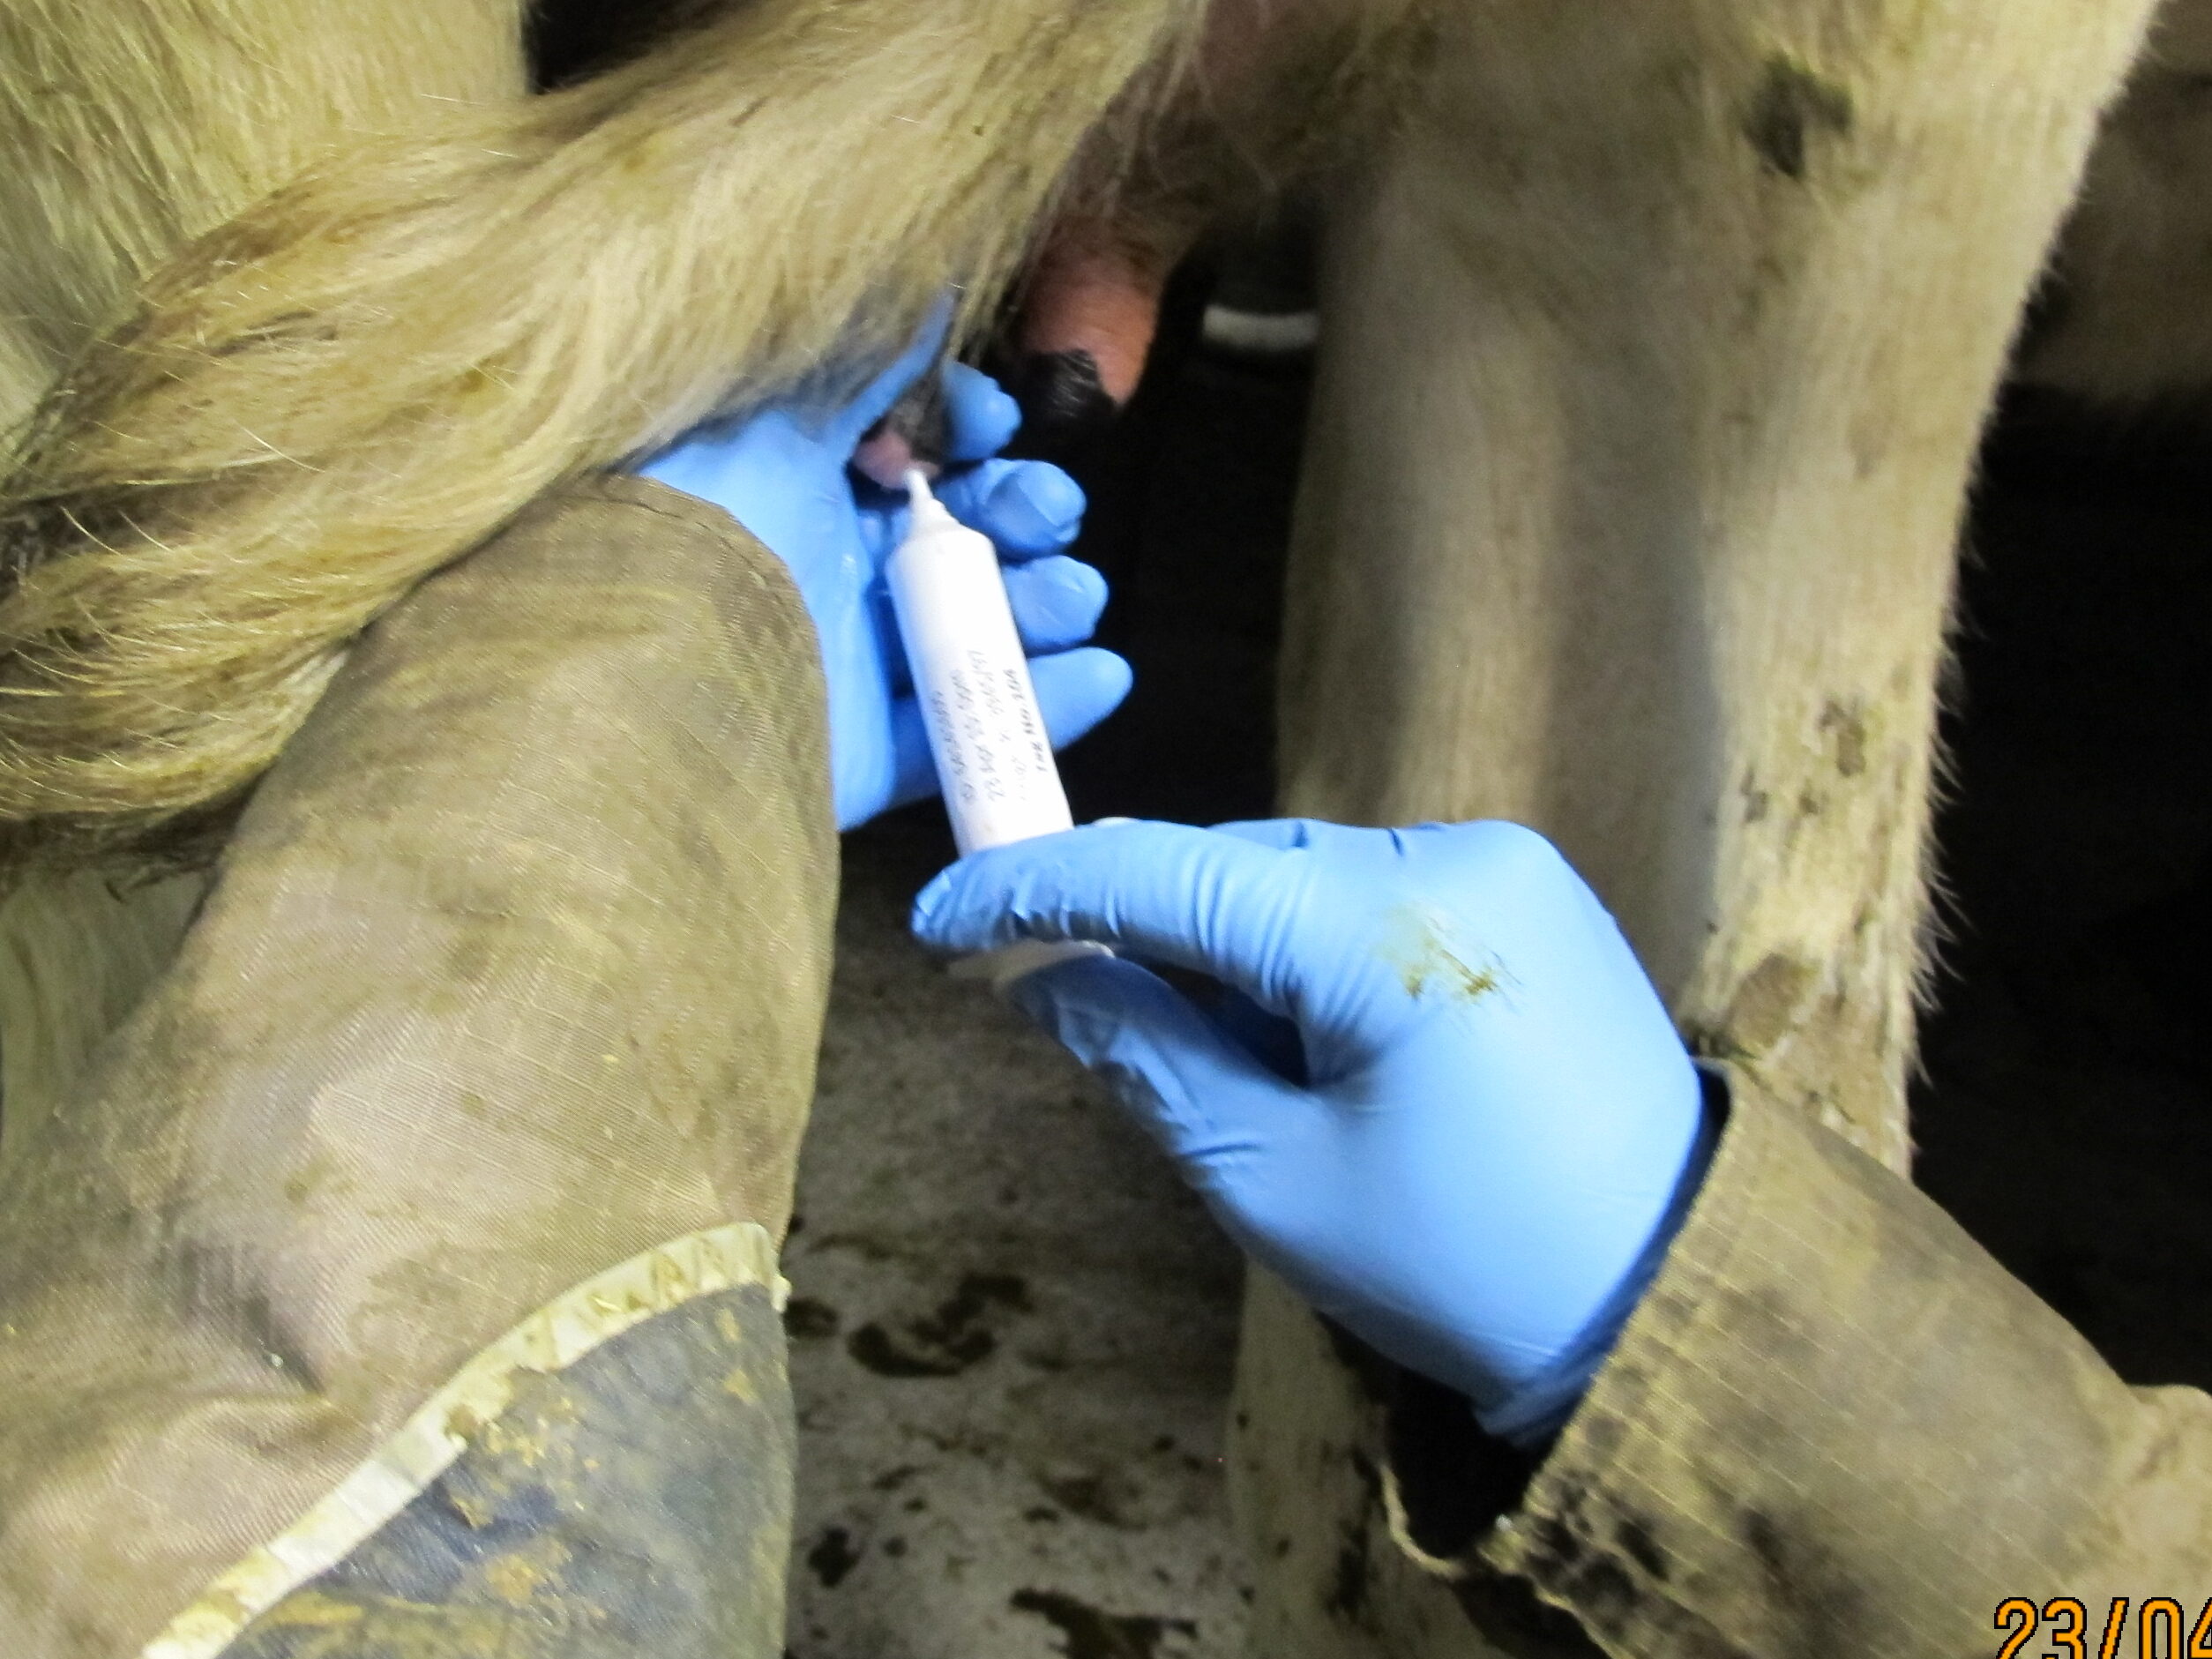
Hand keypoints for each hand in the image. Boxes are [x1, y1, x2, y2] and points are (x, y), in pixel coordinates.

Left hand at [636, 331, 1129, 829]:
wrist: (644, 685)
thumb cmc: (699, 527)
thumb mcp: (770, 411)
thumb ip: (860, 356)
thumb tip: (930, 283)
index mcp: (792, 478)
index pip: (903, 441)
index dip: (964, 426)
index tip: (989, 426)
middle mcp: (821, 565)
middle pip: (957, 531)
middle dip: (1022, 510)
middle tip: (1042, 512)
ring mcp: (846, 663)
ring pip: (977, 626)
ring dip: (1045, 599)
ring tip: (1070, 595)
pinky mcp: (864, 755)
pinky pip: (968, 729)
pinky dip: (1042, 705)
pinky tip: (1100, 675)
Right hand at [911, 818, 1714, 1442]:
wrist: (1674, 1305)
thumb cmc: (1466, 1268)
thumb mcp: (1274, 1180)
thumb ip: (1145, 1057)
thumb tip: (1035, 979)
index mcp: (1388, 924)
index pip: (1168, 874)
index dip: (1038, 890)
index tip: (940, 921)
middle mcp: (1456, 855)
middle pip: (1239, 866)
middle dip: (1141, 930)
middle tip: (1052, 999)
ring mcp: (1510, 869)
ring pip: (1305, 879)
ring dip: (1229, 948)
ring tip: (1220, 1066)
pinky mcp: (1538, 900)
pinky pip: (1377, 898)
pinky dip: (1309, 951)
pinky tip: (1303, 1042)